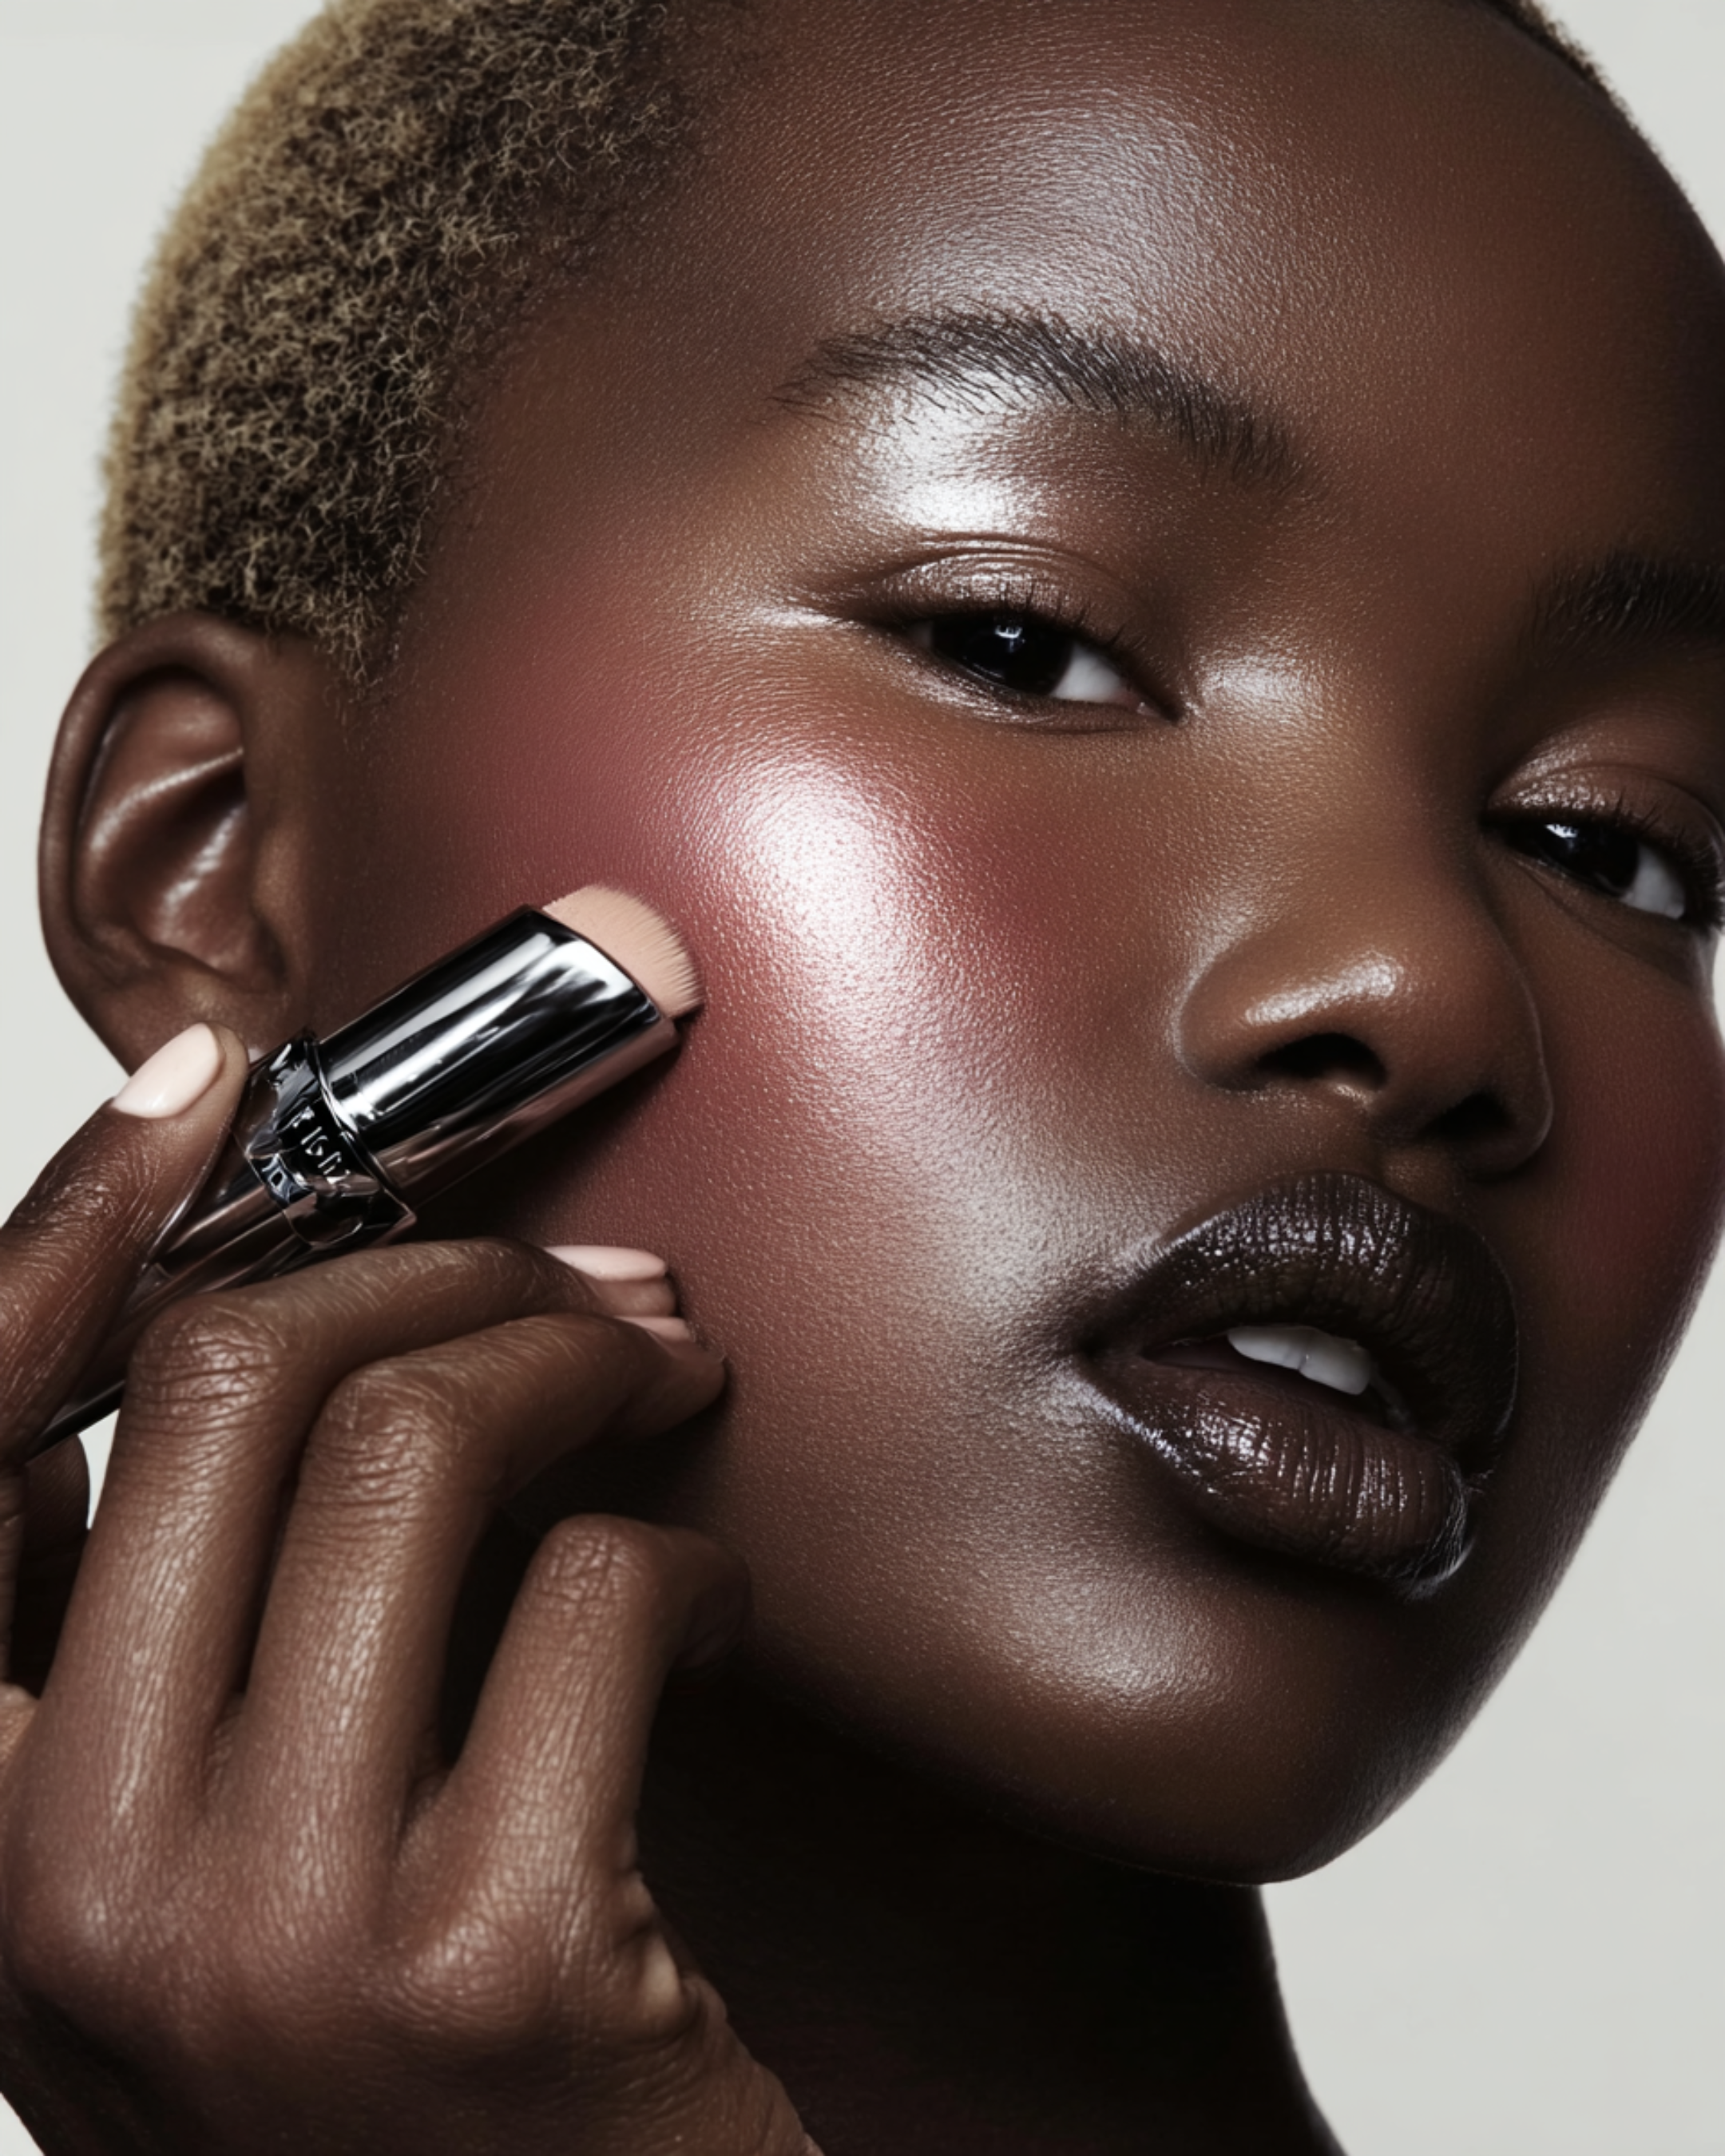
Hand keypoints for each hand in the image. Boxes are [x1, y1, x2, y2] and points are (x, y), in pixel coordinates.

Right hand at [0, 1024, 811, 2154]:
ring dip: (581, 1358)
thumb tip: (290, 1321)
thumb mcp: (221, 1859)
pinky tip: (725, 1608)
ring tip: (672, 1385)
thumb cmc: (408, 2089)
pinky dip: (698, 1555)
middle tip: (589, 1286)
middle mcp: (57, 1894)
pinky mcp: (486, 1964)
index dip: (70, 1228)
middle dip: (436, 1266)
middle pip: (217, 1384)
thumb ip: (197, 1628)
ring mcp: (258, 1938)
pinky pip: (602, 1591)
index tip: (217, 1083)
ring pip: (416, 1440)